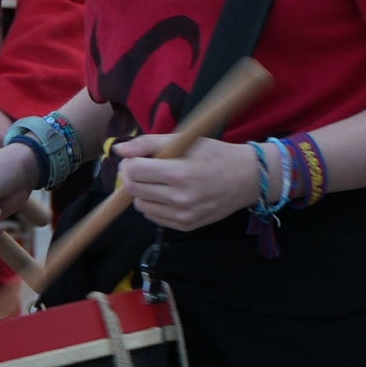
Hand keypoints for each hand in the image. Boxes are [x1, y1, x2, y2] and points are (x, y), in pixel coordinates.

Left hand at [114, 135, 261, 232]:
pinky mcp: (185, 225)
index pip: (134, 172)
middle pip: (133, 190)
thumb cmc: (214, 154)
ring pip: (140, 206)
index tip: (135, 158)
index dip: (129, 163)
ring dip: (142, 192)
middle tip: (142, 168)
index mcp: (179, 173)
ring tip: (158, 181)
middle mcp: (180, 198)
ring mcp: (183, 215)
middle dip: (131, 177)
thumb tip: (119, 150)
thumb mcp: (185, 140)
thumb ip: (148, 143)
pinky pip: (154, 217)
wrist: (246, 178)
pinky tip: (168, 193)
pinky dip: (154, 204)